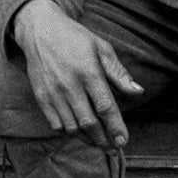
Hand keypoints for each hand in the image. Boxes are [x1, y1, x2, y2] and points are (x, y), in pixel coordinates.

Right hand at [13, 0, 143, 147]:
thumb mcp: (101, 47)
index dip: (116, 127)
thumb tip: (138, 92)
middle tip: (113, 147)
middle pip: (88, 122)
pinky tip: (78, 130)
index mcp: (88, 71)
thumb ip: (119, 73)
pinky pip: (55, 124)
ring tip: (98, 141)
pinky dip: (68, 132)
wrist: (39, 30)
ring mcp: (53, 92)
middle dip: (103, 139)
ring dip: (87, 138)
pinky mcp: (41, 97)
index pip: (105, 106)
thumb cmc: (74, 38)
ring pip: (72, 127)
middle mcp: (69, 84)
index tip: (123, 140)